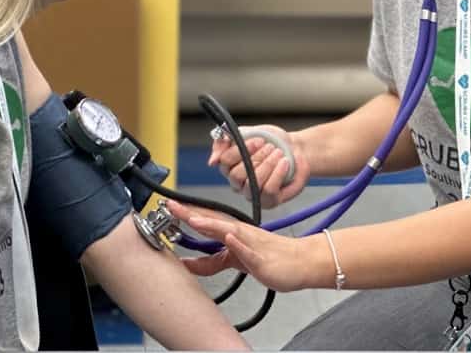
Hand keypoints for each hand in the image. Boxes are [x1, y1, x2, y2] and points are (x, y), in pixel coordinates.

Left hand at [166, 201, 322, 292]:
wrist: (301, 263)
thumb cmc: (270, 257)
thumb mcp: (235, 261)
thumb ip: (212, 262)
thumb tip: (188, 264)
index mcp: (233, 232)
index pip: (206, 220)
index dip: (187, 213)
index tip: (168, 206)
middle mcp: (240, 234)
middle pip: (212, 221)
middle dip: (192, 214)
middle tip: (171, 206)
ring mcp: (251, 245)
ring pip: (229, 232)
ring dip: (211, 225)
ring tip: (193, 219)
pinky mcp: (262, 259)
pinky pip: (249, 252)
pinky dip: (239, 244)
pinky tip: (230, 238)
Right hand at [209, 124, 309, 207]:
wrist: (295, 148)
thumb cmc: (270, 140)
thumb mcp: (247, 133)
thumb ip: (225, 141)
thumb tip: (212, 162)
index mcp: (229, 166)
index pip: (224, 162)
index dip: (241, 150)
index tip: (258, 140)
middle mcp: (237, 183)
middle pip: (237, 175)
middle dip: (256, 157)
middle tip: (270, 147)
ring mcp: (252, 194)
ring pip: (252, 184)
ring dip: (268, 164)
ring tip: (279, 153)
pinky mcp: (268, 201)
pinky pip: (268, 191)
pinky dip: (278, 173)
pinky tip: (284, 163)